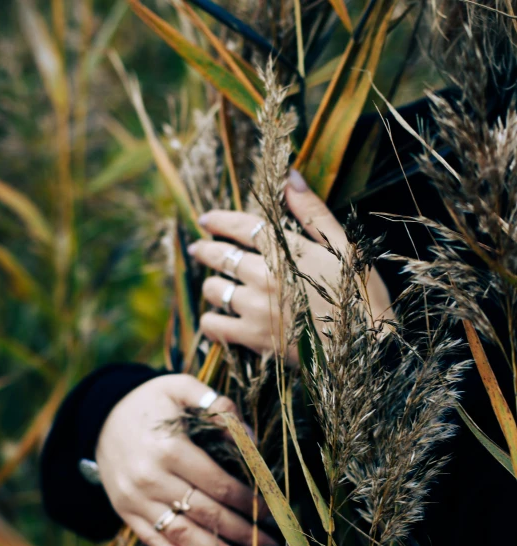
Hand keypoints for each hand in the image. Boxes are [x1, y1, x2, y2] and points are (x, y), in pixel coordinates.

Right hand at [95, 374, 281, 545]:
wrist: (99, 418)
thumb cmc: (150, 402)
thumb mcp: (180, 388)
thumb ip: (217, 405)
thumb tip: (252, 440)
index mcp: (168, 448)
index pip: (218, 484)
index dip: (248, 501)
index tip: (272, 513)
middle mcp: (150, 479)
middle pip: (206, 514)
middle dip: (243, 534)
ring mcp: (135, 501)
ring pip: (183, 535)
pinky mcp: (127, 514)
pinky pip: (154, 543)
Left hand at [189, 169, 393, 361]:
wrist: (366, 349)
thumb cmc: (360, 296)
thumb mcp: (344, 248)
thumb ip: (312, 212)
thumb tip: (289, 176)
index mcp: (287, 250)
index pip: (242, 226)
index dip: (220, 220)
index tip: (206, 219)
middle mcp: (265, 276)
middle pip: (220, 256)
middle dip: (206, 250)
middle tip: (199, 249)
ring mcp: (256, 308)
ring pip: (214, 289)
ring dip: (213, 285)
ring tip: (216, 286)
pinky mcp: (254, 339)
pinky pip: (214, 326)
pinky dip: (211, 322)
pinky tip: (217, 320)